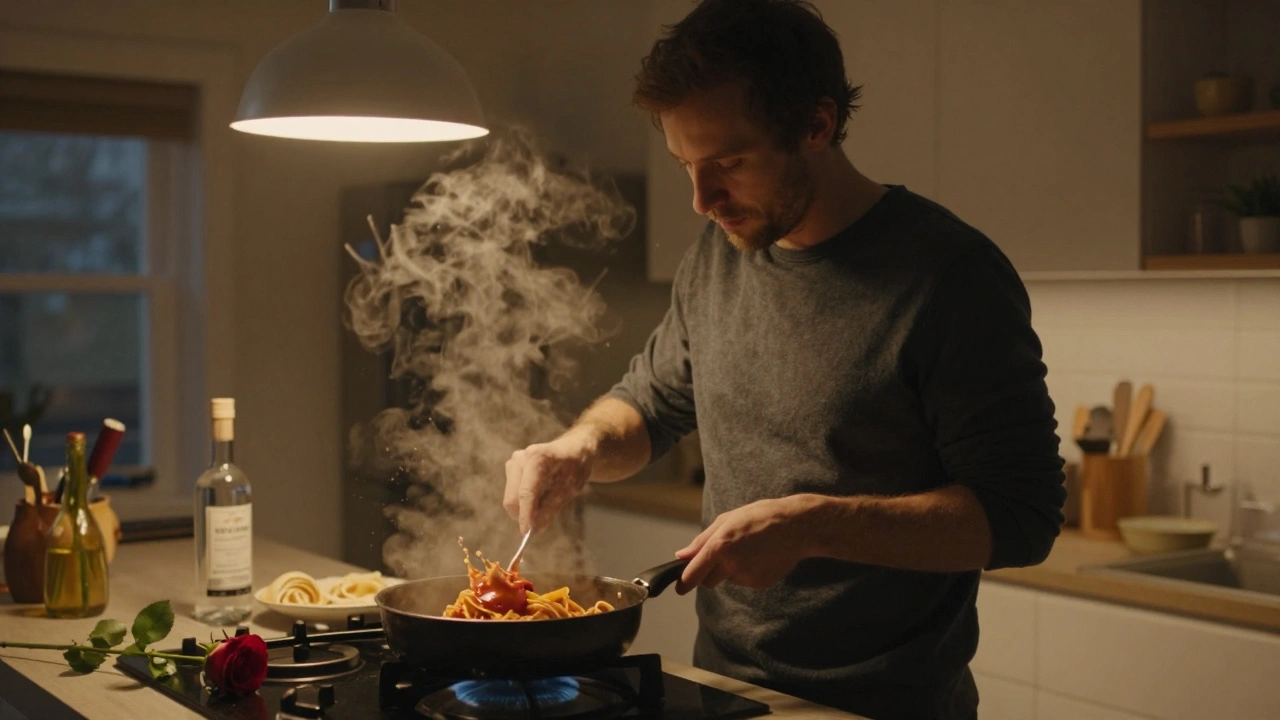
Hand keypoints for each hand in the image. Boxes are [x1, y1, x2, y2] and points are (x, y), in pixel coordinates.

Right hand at [503, 436, 594, 534]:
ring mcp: (513, 462)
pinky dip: (523, 503)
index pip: (527, 492)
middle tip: (540, 526)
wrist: (573, 449)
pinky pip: (512, 494)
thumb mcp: (570, 490)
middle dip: (524, 515)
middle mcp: (521, 458)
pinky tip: (540, 497)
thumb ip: (551, 509)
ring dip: (524, 510)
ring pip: (511, 499)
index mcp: (538, 458)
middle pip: (513, 498)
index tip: (527, 534)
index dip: (525, 515)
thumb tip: (534, 530)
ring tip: (546, 505)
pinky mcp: (510, 468)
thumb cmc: (575, 468)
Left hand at [675, 495, 818, 593]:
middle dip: (709, 572)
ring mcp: (746, 577)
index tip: (680, 588)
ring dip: (730, 570)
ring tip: (748, 549)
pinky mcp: (759, 584)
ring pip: (727, 580)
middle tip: (724, 554)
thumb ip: (702, 541)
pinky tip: (759, 556)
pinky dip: (747, 572)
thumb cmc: (760, 516)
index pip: (693, 574)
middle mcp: (731, 565)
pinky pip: (744, 581)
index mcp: (720, 547)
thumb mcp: (727, 519)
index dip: (684, 583)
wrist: (796, 527)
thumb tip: (682, 555)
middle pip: (708, 581)